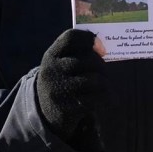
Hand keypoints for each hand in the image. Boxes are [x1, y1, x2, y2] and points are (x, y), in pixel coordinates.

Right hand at [35, 29, 108, 151]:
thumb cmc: (62, 82)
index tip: (102, 49)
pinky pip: (96, 98)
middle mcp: (52, 70)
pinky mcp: (67, 108)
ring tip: (106, 86)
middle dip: (102, 66)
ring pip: (95, 79)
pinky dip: (106, 98)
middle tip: (104, 73)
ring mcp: (58, 89)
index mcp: (51, 56)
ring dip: (106, 83)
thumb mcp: (61, 65)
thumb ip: (78, 53)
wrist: (45, 114)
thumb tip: (103, 48)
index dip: (89, 38)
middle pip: (88, 59)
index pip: (70, 37)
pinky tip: (107, 99)